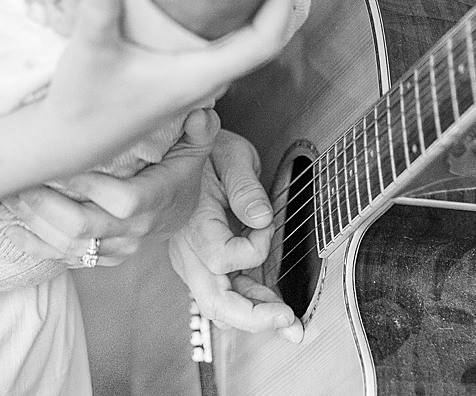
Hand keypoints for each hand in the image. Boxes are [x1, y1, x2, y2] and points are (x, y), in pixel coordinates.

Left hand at [1, 108, 219, 266]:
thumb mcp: (196, 147)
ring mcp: (120, 248)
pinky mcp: (104, 258)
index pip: (124, 201)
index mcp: (158, 199)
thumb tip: (200, 113)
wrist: (179, 211)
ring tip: (9, 199)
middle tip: (20, 179)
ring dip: (35, 224)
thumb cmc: (180, 170)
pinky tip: (13, 233)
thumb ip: (200, 131)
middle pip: (86, 227)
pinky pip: (68, 260)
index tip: (60, 161)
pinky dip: (38, 249)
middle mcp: (138, 230)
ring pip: (72, 246)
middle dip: (46, 204)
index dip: (90, 186)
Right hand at [37, 0, 295, 157]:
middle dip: (286, 0)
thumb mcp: (86, 56)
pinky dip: (241, 16)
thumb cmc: (81, 103)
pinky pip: (229, 43)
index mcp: (197, 76)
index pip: (263, 42)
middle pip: (269, 41)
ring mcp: (197, 80)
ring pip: (250, 44)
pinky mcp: (183, 76)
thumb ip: (97, 17)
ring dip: (266, 9)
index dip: (282, 2)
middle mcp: (206, 80)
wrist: (69, 141)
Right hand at [169, 130, 301, 341]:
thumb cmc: (209, 154)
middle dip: (252, 318)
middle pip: (214, 301)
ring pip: (217, 306)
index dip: (254, 247)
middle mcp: (188, 251)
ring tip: (287, 322)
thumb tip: (262, 218)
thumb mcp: (231, 157)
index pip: (223, 258)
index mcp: (193, 224)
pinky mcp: (203, 265)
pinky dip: (248, 305)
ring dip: (252, 317)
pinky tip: (271, 307)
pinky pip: (223, 294)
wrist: (187, 155)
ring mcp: (193, 262)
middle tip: (288, 321)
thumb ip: (245, 187)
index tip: (268, 223)